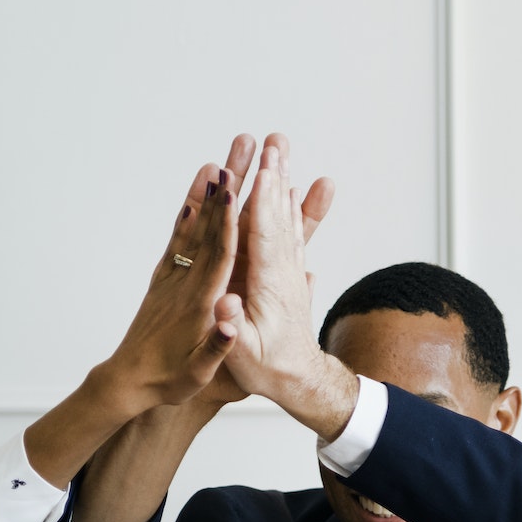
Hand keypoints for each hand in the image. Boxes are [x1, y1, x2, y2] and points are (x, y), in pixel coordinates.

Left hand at [91, 137, 256, 413]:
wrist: (128, 382)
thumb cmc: (168, 381)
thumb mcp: (198, 374)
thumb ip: (216, 348)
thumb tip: (229, 324)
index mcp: (200, 305)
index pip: (219, 257)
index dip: (229, 223)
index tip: (236, 192)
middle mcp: (185, 286)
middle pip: (210, 233)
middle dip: (224, 197)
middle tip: (235, 162)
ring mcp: (173, 281)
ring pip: (194, 232)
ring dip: (206, 199)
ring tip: (217, 166)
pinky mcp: (164, 284)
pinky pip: (178, 246)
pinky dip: (186, 221)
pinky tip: (192, 202)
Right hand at [220, 135, 356, 439]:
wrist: (298, 378)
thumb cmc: (265, 368)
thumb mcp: (240, 357)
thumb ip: (229, 332)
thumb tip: (224, 306)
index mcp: (268, 287)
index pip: (265, 237)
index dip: (264, 203)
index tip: (264, 171)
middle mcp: (282, 272)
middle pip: (278, 216)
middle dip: (275, 177)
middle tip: (274, 142)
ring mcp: (287, 270)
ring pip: (285, 217)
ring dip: (282, 182)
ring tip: (280, 150)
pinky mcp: (287, 271)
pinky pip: (287, 231)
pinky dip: (285, 205)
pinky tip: (285, 186)